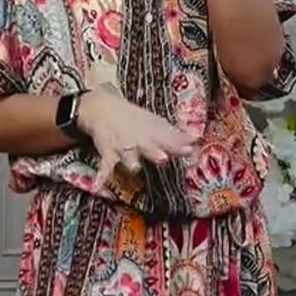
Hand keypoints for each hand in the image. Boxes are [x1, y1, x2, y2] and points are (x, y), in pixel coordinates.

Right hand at [78, 88, 198, 189]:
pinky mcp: (108, 154)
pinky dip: (101, 176)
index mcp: (152, 133)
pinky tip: (99, 186)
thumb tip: (196, 140)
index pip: (169, 139)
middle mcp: (139, 140)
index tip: (192, 149)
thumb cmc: (134, 120)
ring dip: (130, 160)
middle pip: (149, 147)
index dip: (180, 144)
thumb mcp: (155, 123)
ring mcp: (123, 148)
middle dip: (155, 152)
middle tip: (163, 157)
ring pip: (127, 156)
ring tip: (133, 166)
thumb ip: (174, 135)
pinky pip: (105, 167)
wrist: (104, 109)